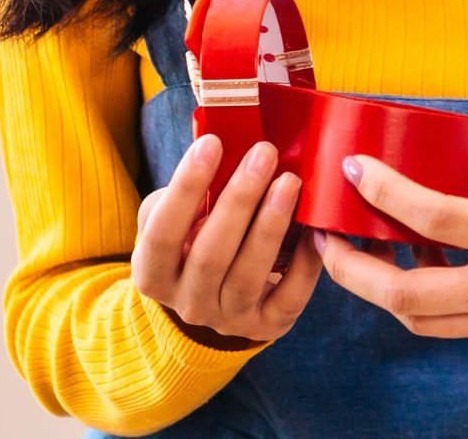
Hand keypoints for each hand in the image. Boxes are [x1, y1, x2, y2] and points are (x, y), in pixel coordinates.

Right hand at [130, 135, 323, 346]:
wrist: (215, 297)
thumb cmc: (195, 239)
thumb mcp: (174, 218)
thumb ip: (185, 192)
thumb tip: (217, 142)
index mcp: (154, 272)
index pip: (162, 232)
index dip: (185, 188)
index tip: (212, 142)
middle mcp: (187, 303)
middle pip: (210, 254)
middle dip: (240, 199)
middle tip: (264, 154)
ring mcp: (228, 319)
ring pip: (249, 275)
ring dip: (271, 224)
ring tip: (290, 181)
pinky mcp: (267, 326)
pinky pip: (289, 296)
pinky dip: (305, 261)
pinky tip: (313, 227)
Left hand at [316, 108, 467, 394]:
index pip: (434, 217)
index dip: (384, 191)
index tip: (354, 169)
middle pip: (402, 294)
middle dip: (351, 270)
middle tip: (329, 239)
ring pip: (423, 321)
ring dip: (387, 291)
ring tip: (381, 254)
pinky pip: (463, 326)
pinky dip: (438, 300)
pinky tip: (446, 268)